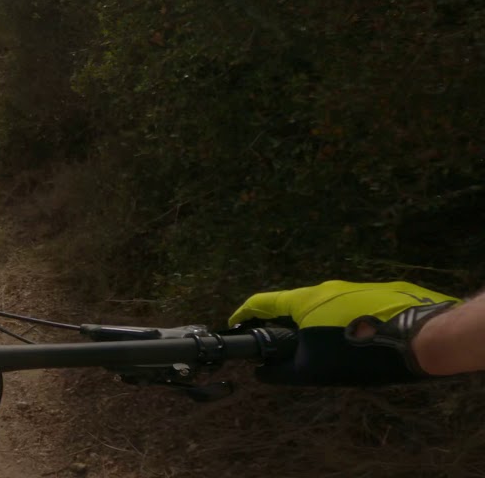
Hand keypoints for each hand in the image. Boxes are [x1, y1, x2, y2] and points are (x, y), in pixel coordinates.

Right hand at [228, 280, 458, 384]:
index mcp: (305, 300)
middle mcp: (327, 287)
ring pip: (327, 307)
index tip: (235, 323)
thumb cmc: (360, 352)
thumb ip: (282, 371)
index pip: (262, 302)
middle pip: (297, 305)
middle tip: (286, 347)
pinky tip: (360, 344)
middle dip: (288, 326)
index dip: (244, 314)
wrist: (423, 337)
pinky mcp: (381, 293)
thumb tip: (262, 373)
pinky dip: (348, 324)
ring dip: (320, 326)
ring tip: (329, 351)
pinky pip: (354, 308)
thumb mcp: (315, 370)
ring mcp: (356, 287)